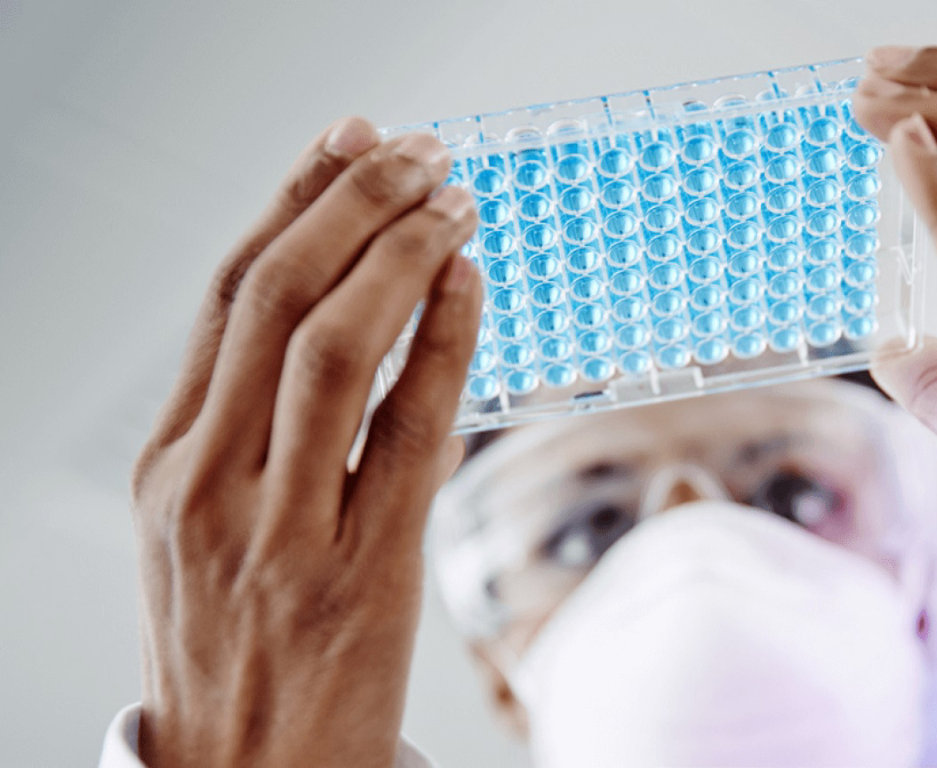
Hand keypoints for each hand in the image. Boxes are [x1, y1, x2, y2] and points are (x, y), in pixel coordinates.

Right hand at [129, 117, 481, 766]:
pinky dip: (440, 343)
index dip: (291, 203)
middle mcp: (208, 484)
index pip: (227, 298)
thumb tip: (335, 312)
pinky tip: (466, 285)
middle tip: (413, 151)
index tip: (343, 146)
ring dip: (397, 255)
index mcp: (167, 465)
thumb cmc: (237, 648)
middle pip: (275, 300)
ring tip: (449, 198)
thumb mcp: (204, 531)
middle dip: (350, 205)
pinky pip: (404, 431)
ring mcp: (278, 530)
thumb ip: (247, 429)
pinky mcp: (359, 570)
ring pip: (331, 349)